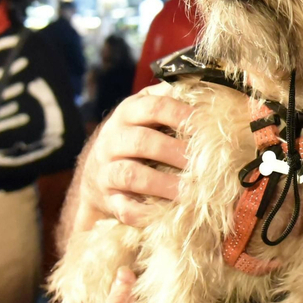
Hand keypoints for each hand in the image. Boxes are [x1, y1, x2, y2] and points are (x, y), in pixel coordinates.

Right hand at [77, 86, 190, 228]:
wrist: (96, 175)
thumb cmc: (133, 138)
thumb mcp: (144, 113)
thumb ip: (168, 100)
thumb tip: (204, 88)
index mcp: (127, 113)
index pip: (153, 107)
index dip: (181, 115)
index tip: (206, 126)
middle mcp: (113, 139)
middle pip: (143, 142)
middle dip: (175, 152)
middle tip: (204, 163)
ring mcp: (106, 171)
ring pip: (131, 175)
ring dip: (164, 184)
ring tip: (191, 192)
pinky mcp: (107, 199)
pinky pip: (124, 208)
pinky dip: (145, 213)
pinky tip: (167, 214)